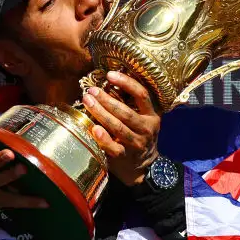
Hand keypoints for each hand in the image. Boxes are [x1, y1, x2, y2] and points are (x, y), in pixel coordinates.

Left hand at [81, 71, 159, 186]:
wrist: (145, 165)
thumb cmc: (139, 135)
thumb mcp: (142, 118)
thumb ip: (130, 104)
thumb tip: (108, 83)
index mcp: (151, 115)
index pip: (142, 95)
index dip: (127, 83)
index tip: (110, 74)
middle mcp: (146, 128)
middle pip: (125, 112)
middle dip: (106, 100)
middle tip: (91, 91)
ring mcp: (136, 143)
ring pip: (118, 127)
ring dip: (101, 114)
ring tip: (87, 102)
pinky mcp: (126, 156)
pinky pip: (114, 148)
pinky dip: (104, 139)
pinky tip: (94, 129)